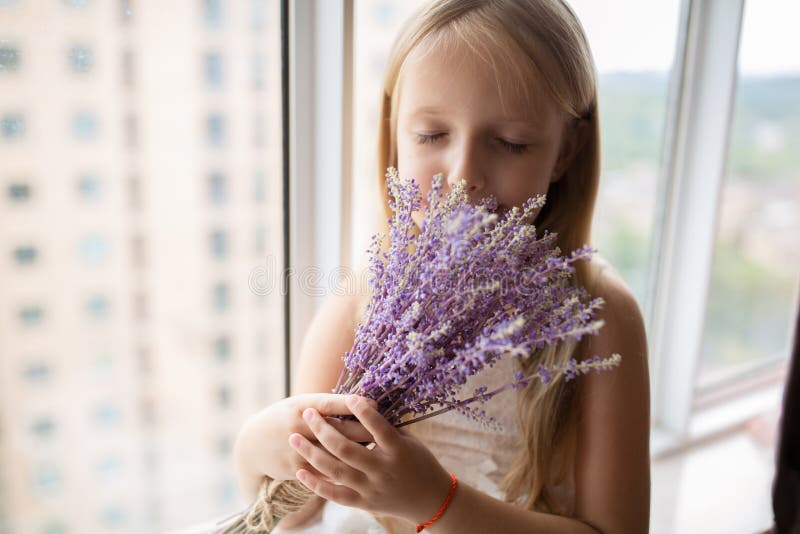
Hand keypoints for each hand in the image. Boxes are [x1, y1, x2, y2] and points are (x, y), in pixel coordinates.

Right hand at [233, 393, 375, 500]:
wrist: (252, 445)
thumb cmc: (284, 418)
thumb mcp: (299, 405)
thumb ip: (325, 405)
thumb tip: (358, 401)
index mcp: (301, 406)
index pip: (330, 403)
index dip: (352, 404)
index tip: (374, 403)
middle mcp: (299, 426)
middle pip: (337, 430)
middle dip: (363, 431)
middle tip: (386, 431)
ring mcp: (298, 449)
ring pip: (334, 452)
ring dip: (357, 452)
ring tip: (379, 451)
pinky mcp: (297, 468)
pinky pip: (326, 470)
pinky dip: (345, 468)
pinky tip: (361, 468)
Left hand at [288, 396, 452, 524]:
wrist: (429, 500)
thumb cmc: (419, 462)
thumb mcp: (408, 441)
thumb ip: (386, 427)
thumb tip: (361, 405)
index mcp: (397, 451)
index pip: (378, 429)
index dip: (363, 413)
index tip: (349, 398)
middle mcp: (382, 470)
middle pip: (347, 449)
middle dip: (323, 429)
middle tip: (307, 413)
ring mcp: (371, 488)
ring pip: (335, 470)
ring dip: (311, 453)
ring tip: (294, 438)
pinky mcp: (363, 502)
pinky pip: (335, 494)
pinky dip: (316, 484)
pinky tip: (300, 471)